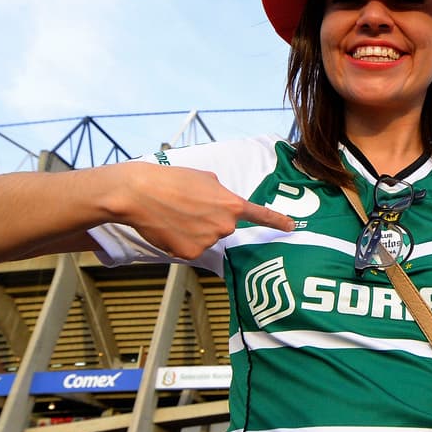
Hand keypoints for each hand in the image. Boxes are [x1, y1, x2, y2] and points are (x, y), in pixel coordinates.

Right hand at [114, 163, 294, 259]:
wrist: (140, 193)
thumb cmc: (170, 180)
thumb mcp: (204, 178)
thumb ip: (219, 192)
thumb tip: (219, 201)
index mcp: (231, 204)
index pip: (260, 215)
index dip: (277, 221)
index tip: (292, 227)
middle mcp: (225, 225)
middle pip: (223, 227)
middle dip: (209, 220)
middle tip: (187, 207)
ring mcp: (208, 241)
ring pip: (206, 238)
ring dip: (193, 230)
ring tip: (174, 215)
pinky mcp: (190, 253)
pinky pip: (190, 248)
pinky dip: (180, 241)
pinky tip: (168, 228)